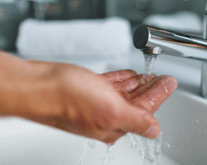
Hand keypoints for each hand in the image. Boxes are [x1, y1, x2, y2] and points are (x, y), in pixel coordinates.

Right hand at [32, 65, 176, 142]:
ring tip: (149, 75)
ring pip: (123, 92)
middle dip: (151, 89)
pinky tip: (128, 75)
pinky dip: (121, 79)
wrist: (36, 86)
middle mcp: (104, 115)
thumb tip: (154, 131)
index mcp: (113, 125)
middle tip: (164, 78)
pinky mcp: (85, 88)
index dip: (160, 95)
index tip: (170, 83)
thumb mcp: (110, 110)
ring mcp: (94, 101)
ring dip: (138, 84)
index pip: (145, 111)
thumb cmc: (66, 99)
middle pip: (136, 102)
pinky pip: (109, 84)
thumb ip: (136, 120)